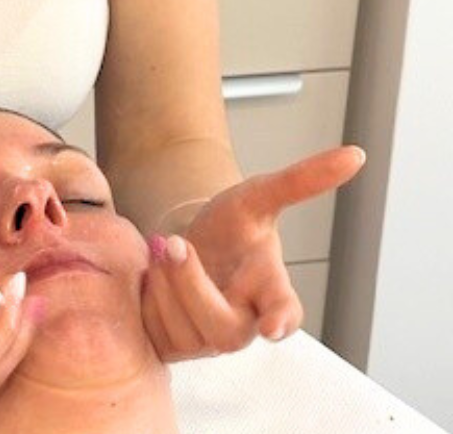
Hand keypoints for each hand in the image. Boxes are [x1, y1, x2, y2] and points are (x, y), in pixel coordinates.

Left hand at [141, 146, 364, 361]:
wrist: (188, 240)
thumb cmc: (231, 226)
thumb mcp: (258, 197)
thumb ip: (301, 180)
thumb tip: (355, 154)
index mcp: (272, 292)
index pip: (285, 312)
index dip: (280, 320)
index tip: (272, 326)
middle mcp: (244, 325)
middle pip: (222, 327)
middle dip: (192, 284)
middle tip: (176, 242)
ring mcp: (208, 343)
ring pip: (184, 331)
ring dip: (166, 283)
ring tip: (163, 250)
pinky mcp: (174, 347)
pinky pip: (156, 335)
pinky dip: (146, 298)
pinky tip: (150, 277)